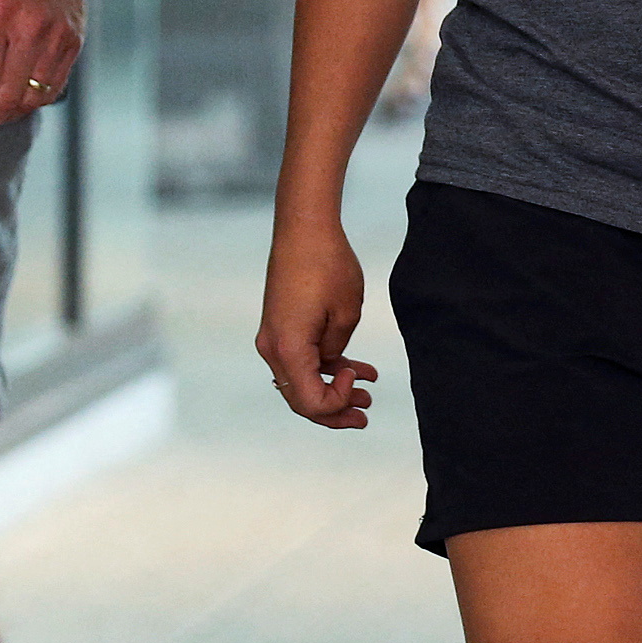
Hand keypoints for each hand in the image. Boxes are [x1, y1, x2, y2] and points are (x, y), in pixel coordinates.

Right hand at [256, 216, 378, 428]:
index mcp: (288, 348)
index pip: (310, 401)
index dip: (338, 402)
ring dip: (333, 390)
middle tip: (365, 415)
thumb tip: (331, 364)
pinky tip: (356, 368)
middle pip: (301, 399)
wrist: (304, 227)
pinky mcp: (280, 326)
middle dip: (335, 410)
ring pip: (302, 381)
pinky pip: (301, 358)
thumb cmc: (328, 264)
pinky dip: (326, 367)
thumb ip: (338, 350)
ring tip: (368, 396)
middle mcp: (272, 347)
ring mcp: (273, 337)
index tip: (360, 379)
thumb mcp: (347, 313)